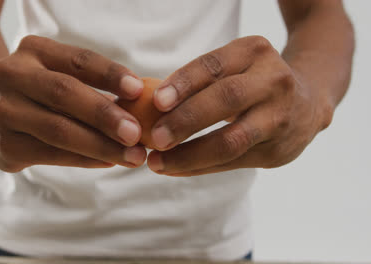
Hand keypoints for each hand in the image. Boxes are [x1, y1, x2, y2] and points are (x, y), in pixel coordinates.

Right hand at [0, 35, 146, 171]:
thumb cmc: (40, 91)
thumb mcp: (58, 73)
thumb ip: (91, 84)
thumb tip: (140, 104)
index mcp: (32, 50)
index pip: (77, 60)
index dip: (110, 75)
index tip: (139, 90)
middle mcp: (11, 75)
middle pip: (64, 94)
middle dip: (105, 116)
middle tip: (137, 134)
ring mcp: (2, 111)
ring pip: (58, 130)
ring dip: (100, 145)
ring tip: (132, 156)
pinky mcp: (2, 145)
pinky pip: (51, 154)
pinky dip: (85, 159)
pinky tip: (109, 161)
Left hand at [146, 36, 332, 175]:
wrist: (308, 102)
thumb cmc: (252, 82)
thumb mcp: (235, 67)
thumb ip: (201, 82)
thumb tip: (148, 107)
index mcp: (255, 52)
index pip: (214, 66)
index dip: (184, 83)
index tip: (156, 101)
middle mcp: (273, 81)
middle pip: (226, 100)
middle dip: (186, 121)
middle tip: (155, 138)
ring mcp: (279, 117)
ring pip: (231, 140)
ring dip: (190, 154)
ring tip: (157, 163)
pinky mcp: (278, 150)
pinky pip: (232, 162)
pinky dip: (199, 167)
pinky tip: (175, 169)